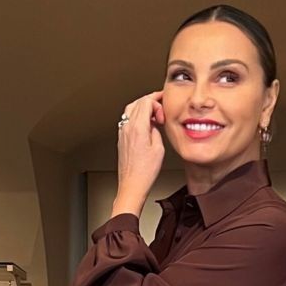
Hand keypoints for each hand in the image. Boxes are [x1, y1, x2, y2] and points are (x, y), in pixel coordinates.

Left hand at [114, 90, 165, 212]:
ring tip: (153, 115)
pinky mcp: (121, 139)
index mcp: (137, 127)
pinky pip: (128, 119)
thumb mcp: (159, 149)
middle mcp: (127, 127)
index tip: (164, 104)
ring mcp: (122, 132)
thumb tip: (154, 124)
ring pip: (131, 109)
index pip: (146, 101)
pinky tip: (145, 124)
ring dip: (143, 108)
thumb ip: (156, 130)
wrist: (132, 185)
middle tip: (160, 106)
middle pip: (138, 102)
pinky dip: (137, 116)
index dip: (157, 100)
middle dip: (150, 101)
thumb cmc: (144, 172)